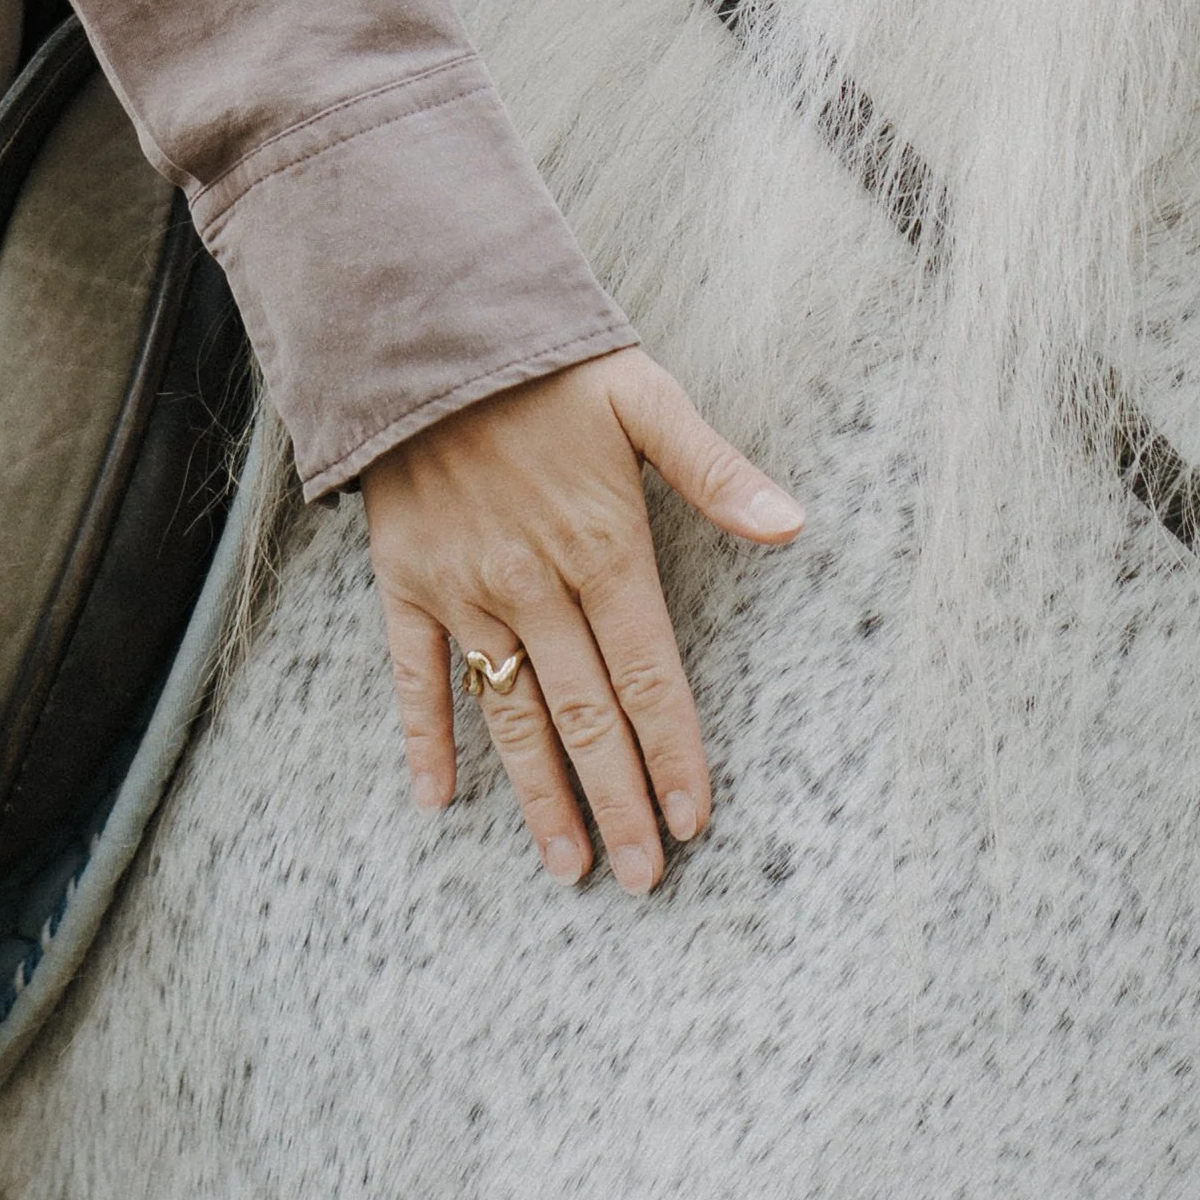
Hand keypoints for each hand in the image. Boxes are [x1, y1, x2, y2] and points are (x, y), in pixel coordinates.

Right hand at [365, 350, 803, 889]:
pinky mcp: (407, 582)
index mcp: (602, 549)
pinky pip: (416, 676)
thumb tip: (792, 524)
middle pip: (585, 717)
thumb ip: (716, 471)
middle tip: (642, 877)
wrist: (421, 322)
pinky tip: (439, 802)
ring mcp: (465, 590)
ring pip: (510, 714)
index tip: (693, 822)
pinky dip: (425, 739)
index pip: (648, 677)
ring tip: (569, 865)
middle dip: (619, 802)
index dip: (673, 754)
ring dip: (540, 796)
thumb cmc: (547, 361)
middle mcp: (533, 585)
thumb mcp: (645, 397)